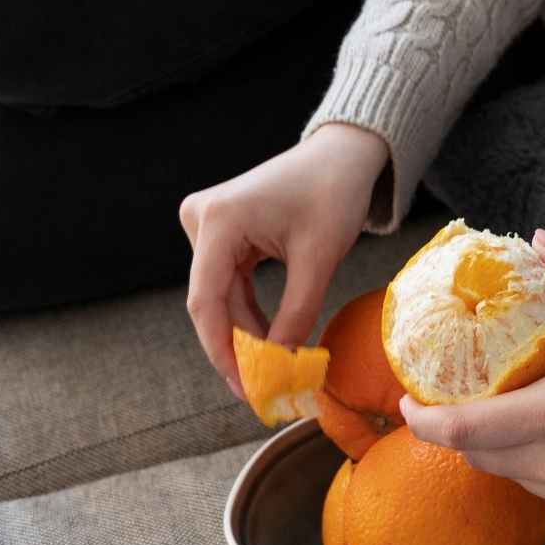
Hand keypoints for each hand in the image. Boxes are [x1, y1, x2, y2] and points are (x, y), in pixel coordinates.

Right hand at [178, 123, 387, 400]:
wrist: (342, 153)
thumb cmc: (334, 193)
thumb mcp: (319, 260)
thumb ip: (296, 315)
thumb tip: (280, 368)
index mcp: (219, 221)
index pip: (206, 303)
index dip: (223, 353)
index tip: (245, 390)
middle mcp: (202, 219)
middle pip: (211, 303)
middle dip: (237, 349)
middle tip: (261, 392)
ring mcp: (208, 224)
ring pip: (221, 297)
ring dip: (246, 334)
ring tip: (271, 373)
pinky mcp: (221, 232)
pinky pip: (230, 283)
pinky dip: (250, 314)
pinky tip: (270, 342)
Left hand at [397, 229, 544, 526]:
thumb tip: (539, 240)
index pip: (461, 431)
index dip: (422, 421)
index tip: (407, 402)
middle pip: (479, 457)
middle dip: (460, 431)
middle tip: (459, 398)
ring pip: (514, 476)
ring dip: (502, 449)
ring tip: (511, 412)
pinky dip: (541, 466)